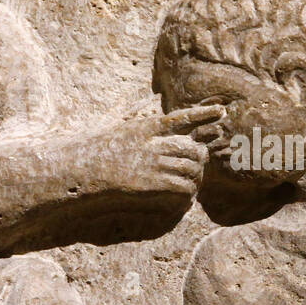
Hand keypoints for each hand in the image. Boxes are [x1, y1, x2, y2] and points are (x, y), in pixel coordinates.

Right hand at [93, 105, 222, 198]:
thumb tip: (157, 104)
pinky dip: (188, 195)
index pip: (182, 117)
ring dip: (195, 178)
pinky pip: (183, 188)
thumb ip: (141, 116)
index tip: (221, 111)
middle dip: (200, 157)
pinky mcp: (153, 184)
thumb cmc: (100, 149)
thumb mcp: (121, 125)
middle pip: (193, 148)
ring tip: (192, 184)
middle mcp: (155, 143)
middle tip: (200, 163)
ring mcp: (155, 163)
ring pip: (192, 169)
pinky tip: (184, 200)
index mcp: (148, 127)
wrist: (84, 170)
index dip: (203, 113)